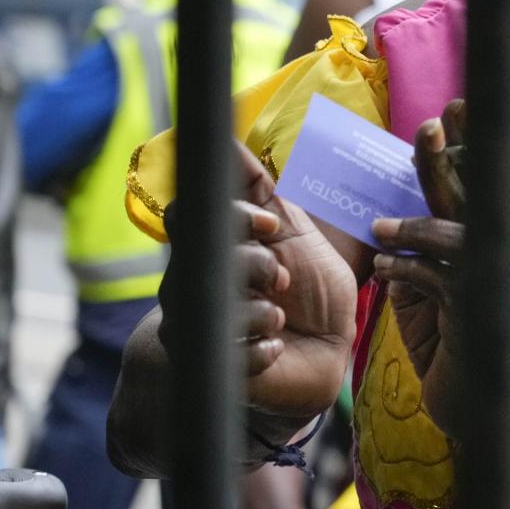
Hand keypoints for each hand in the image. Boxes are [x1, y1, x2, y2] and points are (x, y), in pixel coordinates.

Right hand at [162, 140, 357, 426]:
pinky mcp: (212, 369)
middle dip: (254, 266)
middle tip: (281, 281)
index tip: (268, 225)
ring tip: (281, 318)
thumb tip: (228, 139)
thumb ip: (260, 193)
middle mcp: (191, 286)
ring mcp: (196, 328)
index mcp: (211, 249)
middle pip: (200, 260)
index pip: (186, 215)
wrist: (323, 354)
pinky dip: (264, 350)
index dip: (228, 216)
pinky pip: (232, 356)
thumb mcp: (291, 234)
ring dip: (262, 312)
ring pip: (215, 309)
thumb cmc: (308, 290)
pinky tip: (277, 348)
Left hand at [370, 101, 509, 436]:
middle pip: (476, 194)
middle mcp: (506, 251)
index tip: (455, 108)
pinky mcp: (481, 307)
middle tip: (430, 125)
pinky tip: (384, 273)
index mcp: (492, 239)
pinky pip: (438, 275)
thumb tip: (390, 221)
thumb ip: (418, 253)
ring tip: (381, 230)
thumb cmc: (449, 341)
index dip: (469, 145)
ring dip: (415, 225)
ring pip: (457, 232)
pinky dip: (405, 269)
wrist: (480, 402)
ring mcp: (499, 278)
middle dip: (449, 157)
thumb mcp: (426, 289)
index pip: (481, 182)